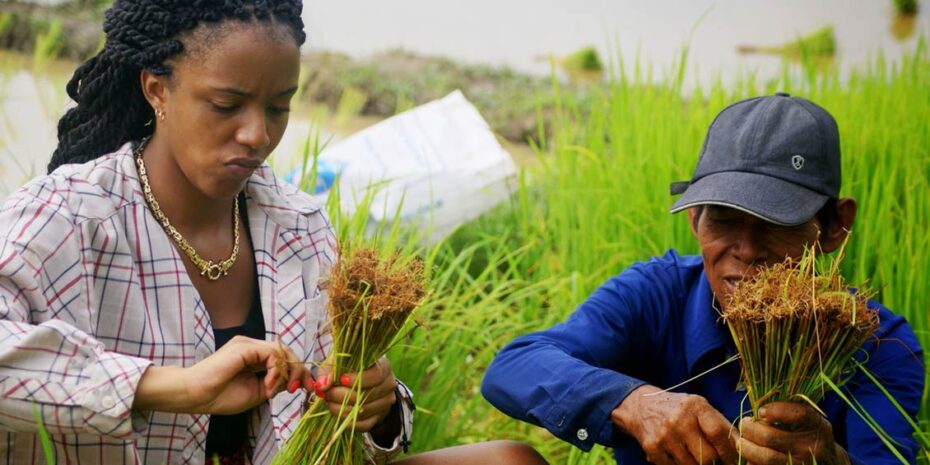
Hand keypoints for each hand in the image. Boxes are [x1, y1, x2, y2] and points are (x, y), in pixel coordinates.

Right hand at [134, 336, 308, 414]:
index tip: (307, 387)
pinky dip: (275, 370)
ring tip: (273, 390)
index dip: (298, 371)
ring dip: (285, 373)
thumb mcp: (257, 392)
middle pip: (286, 352)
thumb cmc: (220, 396)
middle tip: (300, 388)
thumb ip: (275, 384)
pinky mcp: (244, 347)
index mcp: (253, 357)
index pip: (284, 357)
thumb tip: (292, 380)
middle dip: (298, 370)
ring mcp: (248, 344)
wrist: (196, 396)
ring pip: (281, 351)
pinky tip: (268, 384)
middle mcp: (252, 347)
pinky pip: (271, 353)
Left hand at [315, 356, 397, 432]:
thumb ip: (329, 371)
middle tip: (326, 394)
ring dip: (341, 409)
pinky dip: (347, 422)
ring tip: (329, 402)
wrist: (359, 384)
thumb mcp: (338, 364)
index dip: (358, 379)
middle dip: (342, 396)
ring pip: (364, 411)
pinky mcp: (379, 417)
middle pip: (368, 395)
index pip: (376, 375)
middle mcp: (389, 385)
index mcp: (383, 367)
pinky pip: (364, 425)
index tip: (341, 380)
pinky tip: (337, 414)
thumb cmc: (348, 369)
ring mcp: (386, 403)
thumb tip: (322, 385)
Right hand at [611, 384, 738, 464]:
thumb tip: (743, 447)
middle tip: (711, 458)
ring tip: (691, 452)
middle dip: (712, 461)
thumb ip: (720, 424)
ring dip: (695, 463)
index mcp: (695, 406)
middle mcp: (679, 420)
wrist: (641, 406)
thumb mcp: (699, 407)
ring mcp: (664, 435)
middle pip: (706, 456)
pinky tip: (676, 453)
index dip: (729, 451)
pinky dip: (678, 464)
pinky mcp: (652, 448)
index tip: (733, 459)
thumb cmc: (678, 409)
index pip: (718, 433)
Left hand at [738, 402, 849, 464]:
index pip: (800, 414)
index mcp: (819, 427)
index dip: (776, 410)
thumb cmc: (809, 434)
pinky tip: (748, 453)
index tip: (761, 411)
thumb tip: (757, 411)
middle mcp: (813, 448)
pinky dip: (751, 460)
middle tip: (744, 423)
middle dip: (750, 429)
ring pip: (766, 457)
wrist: (827, 462)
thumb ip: (788, 411)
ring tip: (740, 439)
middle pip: (771, 437)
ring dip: (746, 446)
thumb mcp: (808, 420)